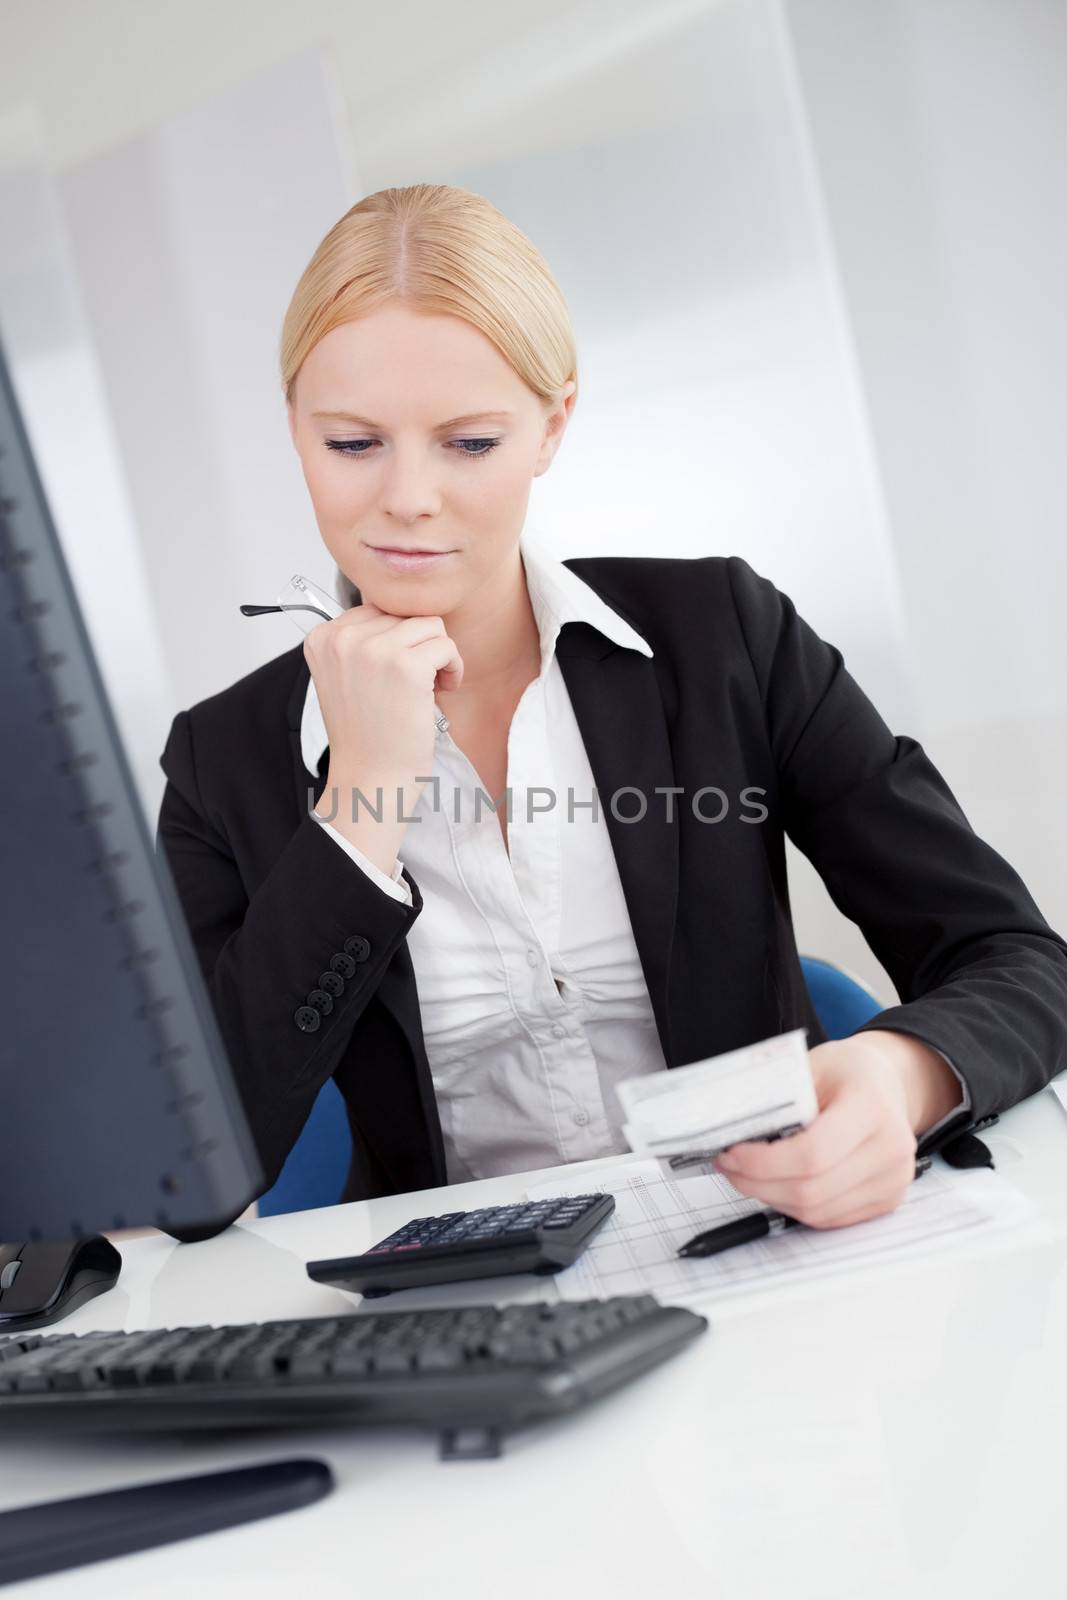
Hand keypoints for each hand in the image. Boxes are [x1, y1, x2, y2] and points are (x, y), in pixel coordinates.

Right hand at [306, 599, 462, 870]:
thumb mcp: (345, 678)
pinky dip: (453, 667)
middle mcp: (342, 638)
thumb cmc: (367, 737)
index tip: (398, 673)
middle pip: (403, 613)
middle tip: (418, 684)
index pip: (376, 609)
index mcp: (322, 638)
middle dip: (419, 646)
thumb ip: (360, 643)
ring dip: (439, 655)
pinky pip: (445, 644)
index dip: (397, 640)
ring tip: (431, 687)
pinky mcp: (405, 666)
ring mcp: (373, 650)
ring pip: (429, 625)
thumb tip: (399, 612)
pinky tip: (441, 692)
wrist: (370, 780)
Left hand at [713, 1034, 929, 1228]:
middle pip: (811, 1189)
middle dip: (758, 1183)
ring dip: (771, 1197)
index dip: (764, 1162)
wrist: (887, 1083)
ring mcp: (893, 1179)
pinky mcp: (887, 1200)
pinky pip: (829, 1218)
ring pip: (817, 1211)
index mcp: (870, 1106)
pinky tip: (775, 1184)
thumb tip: (728, 1129)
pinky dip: (793, 1206)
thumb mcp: (808, 1066)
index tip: (731, 1153)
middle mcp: (890, 1147)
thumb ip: (776, 1098)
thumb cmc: (845, 1073)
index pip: (812, 1153)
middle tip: (728, 1166)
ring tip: (746, 1175)